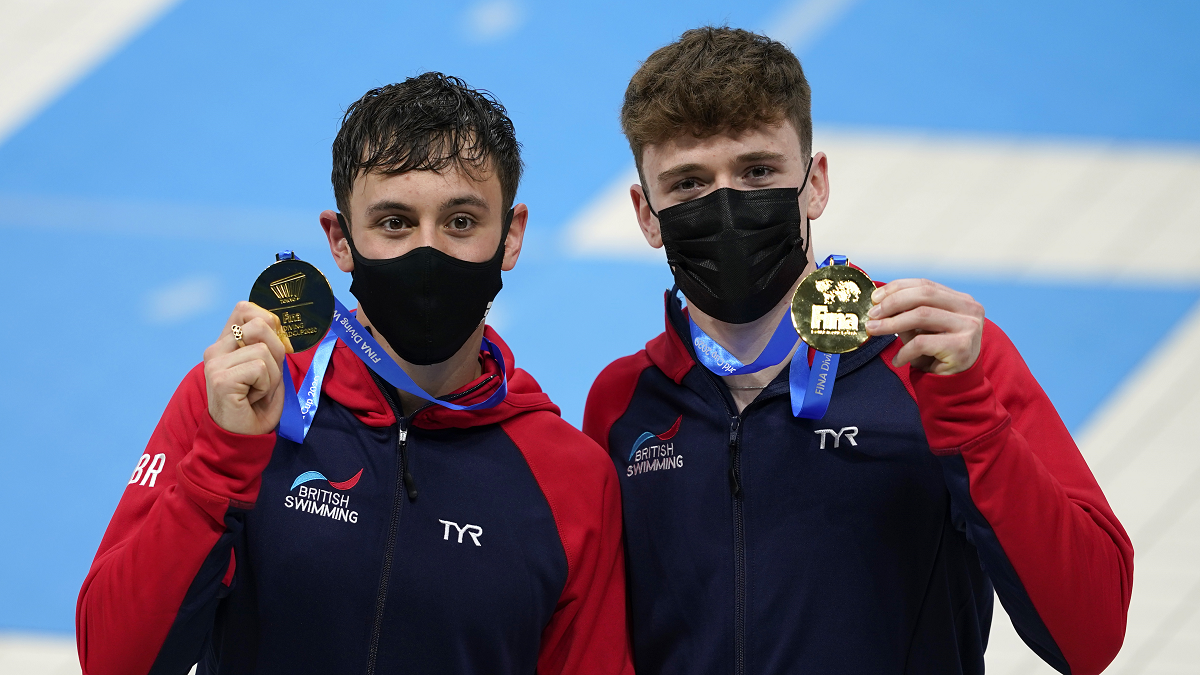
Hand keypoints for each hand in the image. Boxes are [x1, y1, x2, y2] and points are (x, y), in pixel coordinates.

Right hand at [203, 302, 289, 434]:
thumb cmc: (256, 402)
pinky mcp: (221, 378)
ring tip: (258, 390)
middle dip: (276, 354)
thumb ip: (269, 343)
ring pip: (264, 350)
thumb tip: (276, 321)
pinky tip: (252, 397)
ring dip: (272, 375)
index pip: (245, 309)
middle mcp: (216, 349)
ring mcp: (215, 363)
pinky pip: (260, 368)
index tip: (272, 347)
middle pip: (261, 325)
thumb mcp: (268, 366)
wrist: (242, 436)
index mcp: (225, 343)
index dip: (267, 321)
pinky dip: (266, 385)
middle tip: (265, 378)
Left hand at [864, 279, 983, 374]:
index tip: (875, 297)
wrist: (954, 386)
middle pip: (924, 295)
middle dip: (892, 303)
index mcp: (961, 300)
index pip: (926, 285)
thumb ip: (907, 313)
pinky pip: (922, 343)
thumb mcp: (922, 329)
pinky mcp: (961, 346)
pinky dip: (905, 351)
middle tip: (872, 314)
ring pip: (922, 315)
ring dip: (892, 324)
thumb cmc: (936, 354)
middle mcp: (970, 309)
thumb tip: (879, 303)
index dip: (897, 288)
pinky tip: (898, 360)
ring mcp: (969, 327)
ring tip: (874, 331)